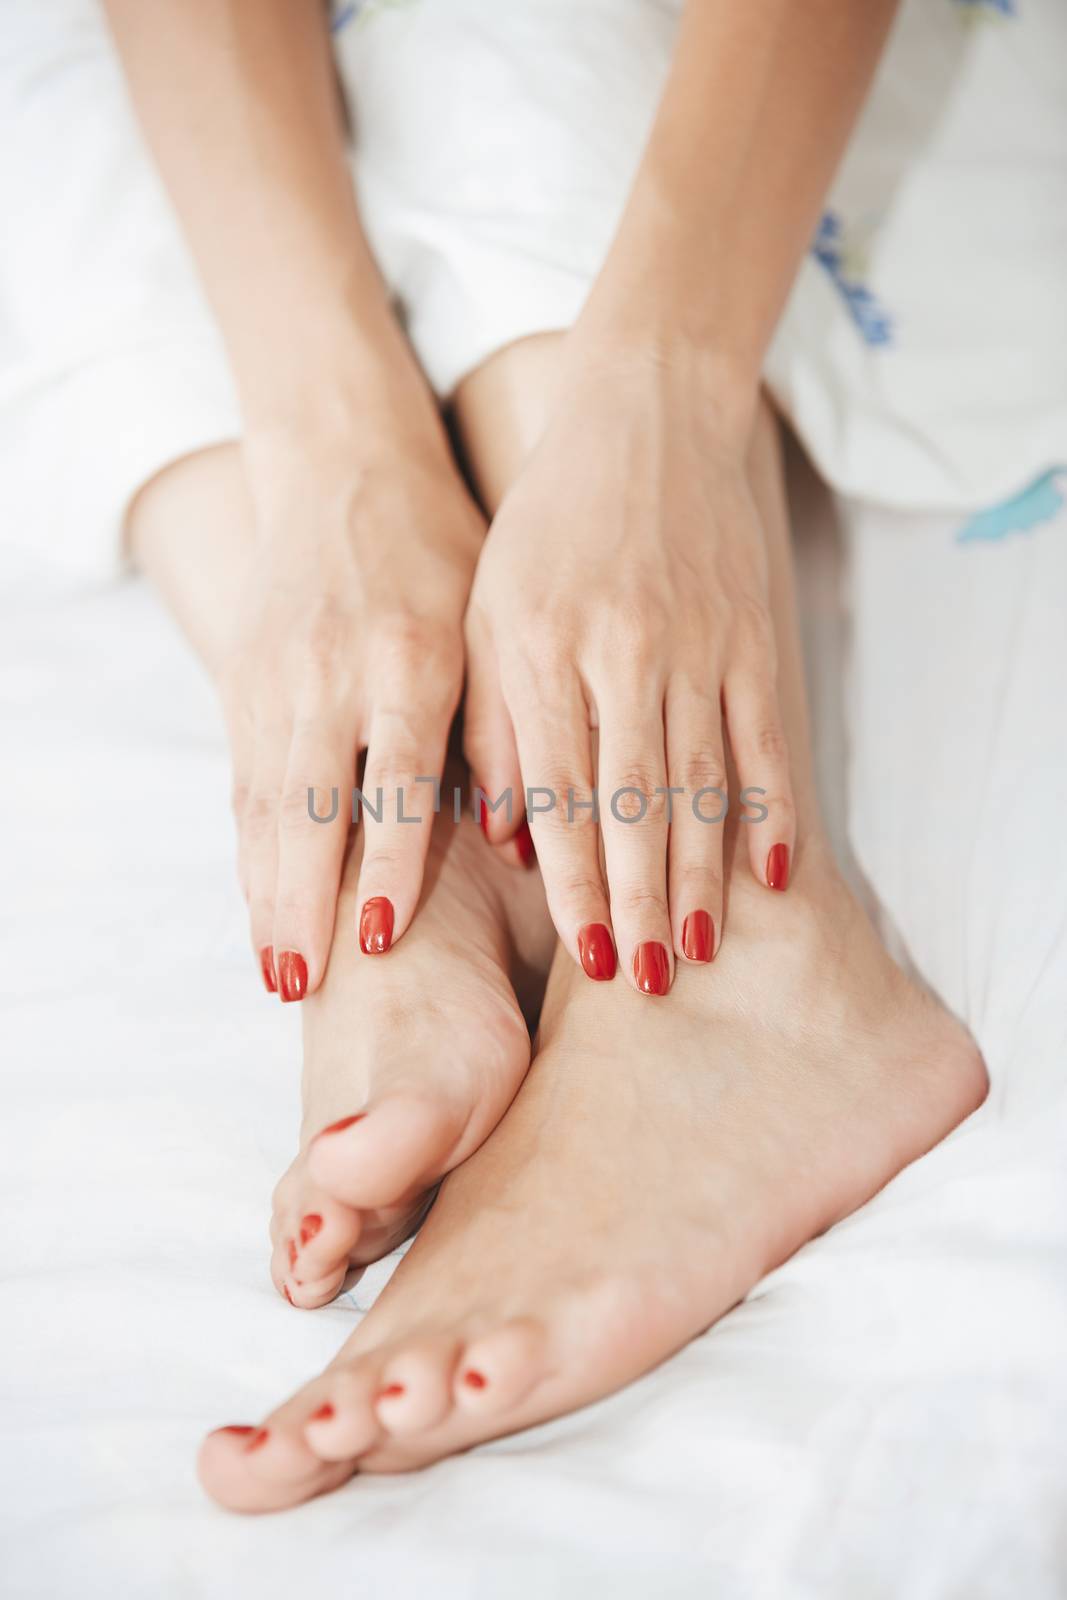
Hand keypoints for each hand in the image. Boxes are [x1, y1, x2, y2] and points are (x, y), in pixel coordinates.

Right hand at [223, 404, 483, 999]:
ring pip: (263, 803)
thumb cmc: (442, 552)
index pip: (393, 777)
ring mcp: (274, 678)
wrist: (343, 467)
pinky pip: (243, 783)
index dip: (387, 861)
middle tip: (302, 986)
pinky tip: (259, 905)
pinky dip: (250, 851)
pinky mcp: (240, 683)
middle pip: (308, 806)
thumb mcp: (486, 617)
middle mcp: (330, 671)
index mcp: (408, 655)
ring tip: (276, 971)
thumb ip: (497, 721)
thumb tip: (518, 838)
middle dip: (304, 901)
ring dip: (266, 892)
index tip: (379, 938)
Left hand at [464, 346, 794, 994]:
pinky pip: (761, 736)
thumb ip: (491, 721)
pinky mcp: (749, 633)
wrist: (645, 417)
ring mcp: (694, 643)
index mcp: (540, 651)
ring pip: (698, 781)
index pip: (556, 789)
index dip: (573, 878)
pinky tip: (769, 872)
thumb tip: (504, 836)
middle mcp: (618, 653)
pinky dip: (768, 805)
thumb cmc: (547, 527)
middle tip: (643, 979)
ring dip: (699, 874)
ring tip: (697, 949)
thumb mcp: (487, 609)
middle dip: (637, 899)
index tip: (587, 951)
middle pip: (630, 802)